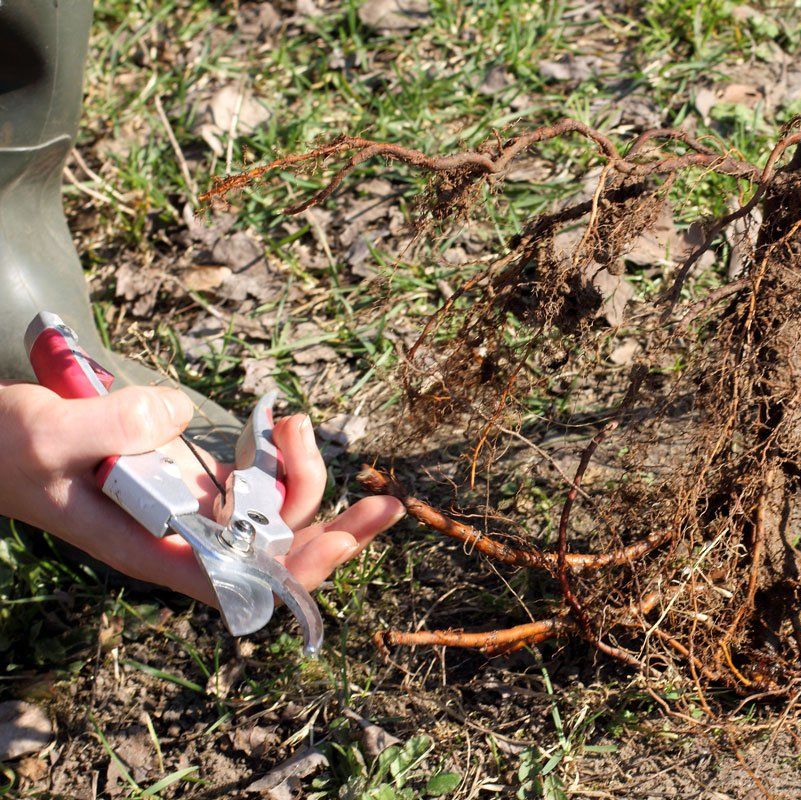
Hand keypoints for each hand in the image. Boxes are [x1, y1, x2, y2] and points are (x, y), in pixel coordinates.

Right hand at [0, 381, 404, 606]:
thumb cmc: (4, 447)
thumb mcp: (48, 433)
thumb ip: (113, 425)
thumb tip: (182, 418)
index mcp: (152, 548)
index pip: (238, 580)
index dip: (294, 571)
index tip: (339, 542)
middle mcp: (183, 535)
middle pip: (277, 552)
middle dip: (337, 532)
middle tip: (389, 504)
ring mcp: (194, 505)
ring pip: (276, 509)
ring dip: (302, 471)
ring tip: (294, 422)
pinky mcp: (195, 474)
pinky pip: (258, 476)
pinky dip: (280, 453)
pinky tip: (281, 421)